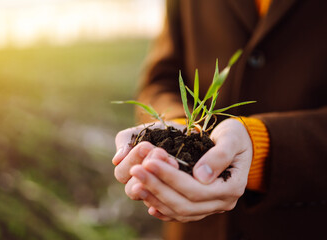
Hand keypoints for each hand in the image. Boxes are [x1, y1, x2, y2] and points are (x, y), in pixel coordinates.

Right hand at [112, 121, 179, 199]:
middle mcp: (140, 185)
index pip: (121, 173)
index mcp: (128, 172)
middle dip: (146, 170)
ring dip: (159, 180)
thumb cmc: (155, 133)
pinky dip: (170, 197)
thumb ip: (125, 142)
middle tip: (160, 153)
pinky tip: (178, 184)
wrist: (180, 136)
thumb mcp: (139, 132)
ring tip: (173, 163)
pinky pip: (167, 205)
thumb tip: (116, 160)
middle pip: (132, 189)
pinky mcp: (173, 196)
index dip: (132, 160)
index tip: (146, 146)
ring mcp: (156, 193)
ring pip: (149, 197)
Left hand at [129, 118, 252, 221]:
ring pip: (180, 211)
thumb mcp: (232, 138)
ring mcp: (212, 206)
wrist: (240, 144)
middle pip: (184, 204)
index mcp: (231, 187)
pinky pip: (181, 213)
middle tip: (135, 170)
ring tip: (135, 183)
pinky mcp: (202, 205)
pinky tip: (147, 200)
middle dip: (157, 187)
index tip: (149, 162)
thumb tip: (201, 175)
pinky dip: (163, 208)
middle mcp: (222, 202)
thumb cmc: (236, 137)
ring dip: (155, 198)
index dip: (170, 177)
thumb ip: (219, 155)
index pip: (195, 189)